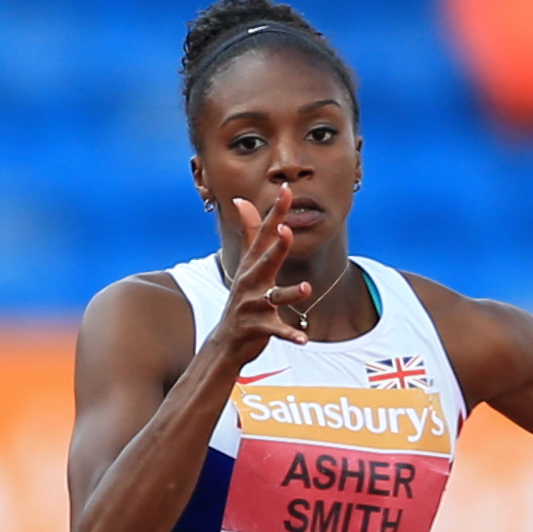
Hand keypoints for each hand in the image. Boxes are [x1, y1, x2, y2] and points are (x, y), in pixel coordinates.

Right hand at [221, 190, 313, 352]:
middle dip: (276, 247)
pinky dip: (290, 335)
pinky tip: (304, 340)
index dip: (276, 213)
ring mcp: (254, 305)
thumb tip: (241, 200)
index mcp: (253, 264)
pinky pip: (277, 330)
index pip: (264, 233)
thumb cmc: (242, 297)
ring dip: (290, 293)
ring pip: (274, 297)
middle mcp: (251, 281)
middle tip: (285, 231)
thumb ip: (249, 232)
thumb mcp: (245, 263)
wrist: (226, 340)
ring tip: (306, 288)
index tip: (287, 190)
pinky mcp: (259, 328)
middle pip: (266, 260)